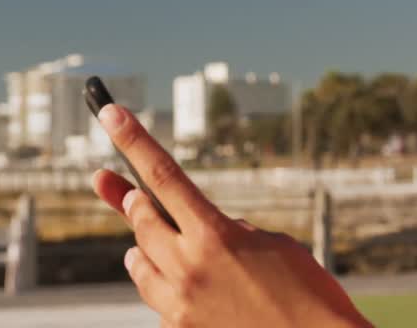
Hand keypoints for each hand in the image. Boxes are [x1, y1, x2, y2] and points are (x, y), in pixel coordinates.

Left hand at [90, 104, 370, 327]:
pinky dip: (167, 287)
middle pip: (141, 220)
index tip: (110, 112)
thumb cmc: (307, 291)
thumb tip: (199, 233)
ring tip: (156, 245)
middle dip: (136, 203)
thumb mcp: (272, 245)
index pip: (162, 175)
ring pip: (139, 263)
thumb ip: (229, 232)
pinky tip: (193, 290)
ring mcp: (179, 304)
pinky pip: (158, 299)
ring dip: (145, 248)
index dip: (132, 139)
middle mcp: (188, 267)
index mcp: (215, 235)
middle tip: (130, 194)